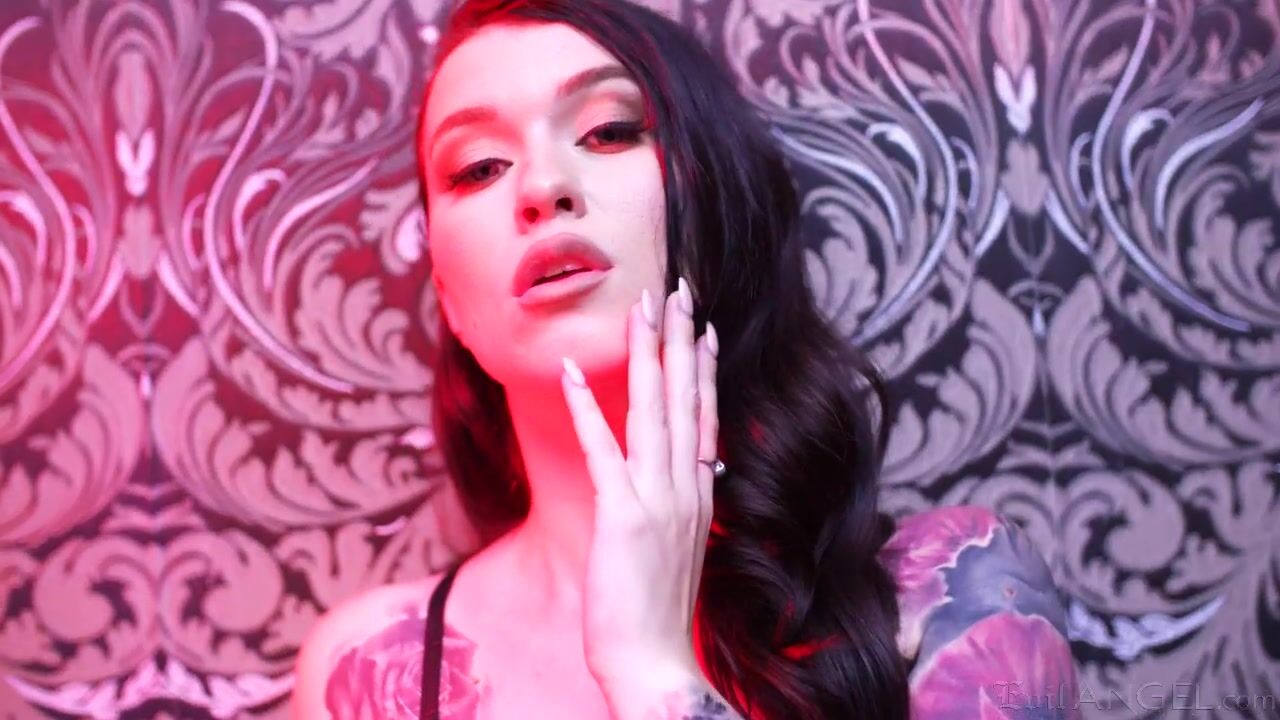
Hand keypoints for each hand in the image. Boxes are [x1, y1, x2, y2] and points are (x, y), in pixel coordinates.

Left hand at [560, 277, 719, 688]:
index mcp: (700, 494)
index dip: (704, 367)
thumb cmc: (659, 613)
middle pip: (686, 399)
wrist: (656, 664)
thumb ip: (680, 506)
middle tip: (678, 290)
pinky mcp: (621, 515)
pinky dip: (587, 407)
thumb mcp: (679, 548)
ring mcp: (657, 499)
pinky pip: (602, 449)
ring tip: (643, 306)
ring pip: (654, 410)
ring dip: (647, 354)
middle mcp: (686, 488)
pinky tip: (572, 372)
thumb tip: (685, 474)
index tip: (704, 326)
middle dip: (681, 340)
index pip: (706, 415)